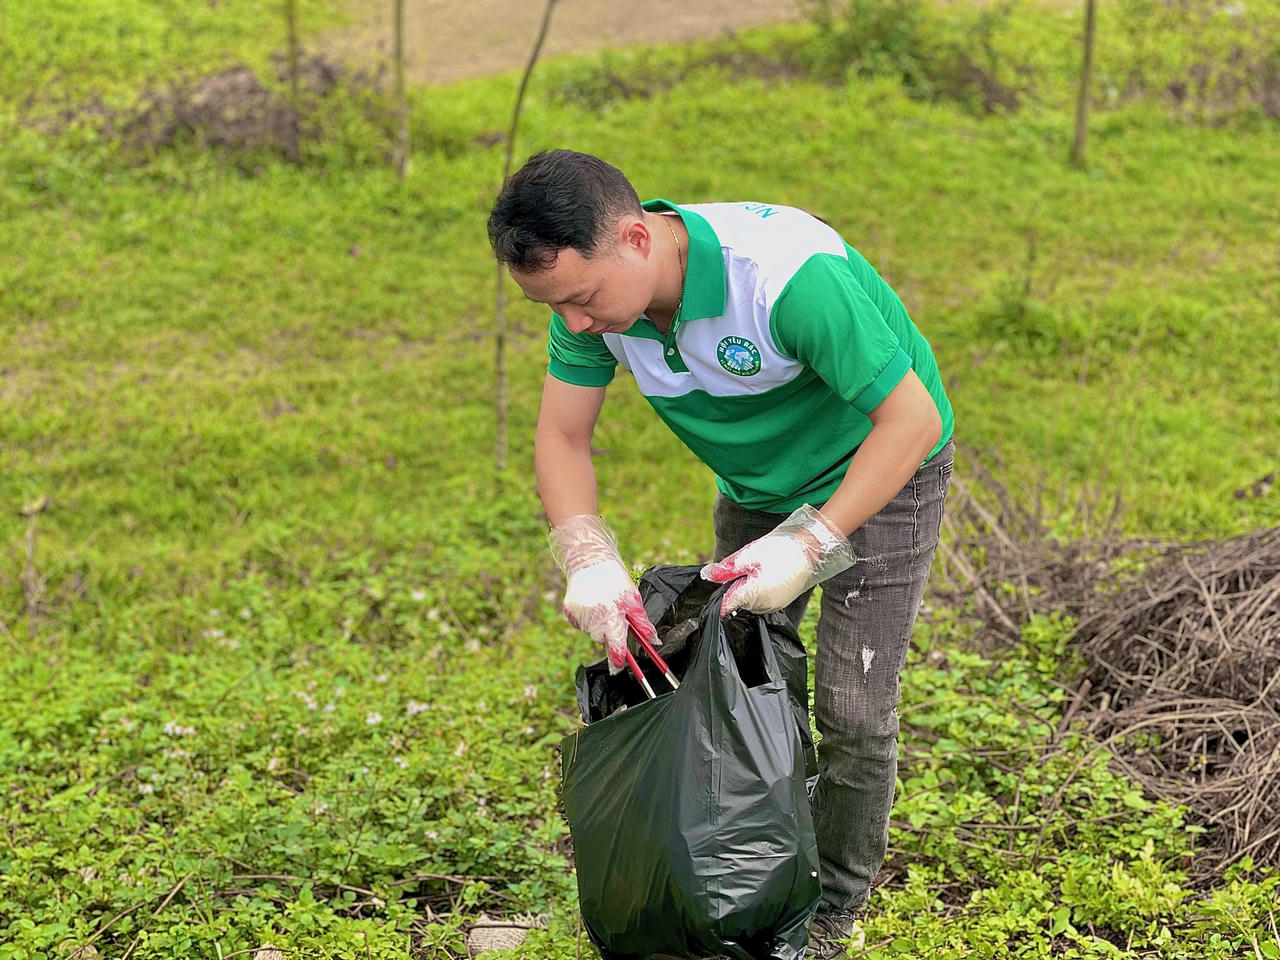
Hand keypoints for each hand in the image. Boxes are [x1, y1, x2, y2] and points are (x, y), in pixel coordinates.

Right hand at [550, 515, 658, 672]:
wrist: (589, 559)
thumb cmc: (615, 578)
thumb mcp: (633, 599)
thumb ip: (642, 623)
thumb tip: (653, 641)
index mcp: (611, 617)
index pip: (616, 648)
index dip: (619, 660)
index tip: (620, 666)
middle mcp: (593, 620)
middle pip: (603, 640)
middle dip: (611, 634)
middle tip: (616, 617)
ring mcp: (579, 617)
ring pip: (592, 631)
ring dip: (599, 625)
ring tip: (603, 604)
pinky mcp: (569, 612)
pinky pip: (581, 623)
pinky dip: (588, 618)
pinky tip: (592, 603)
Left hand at [701, 504, 854, 615]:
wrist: (810, 550)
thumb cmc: (779, 550)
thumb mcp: (748, 555)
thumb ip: (726, 568)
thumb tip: (707, 576)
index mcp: (752, 594)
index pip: (725, 605)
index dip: (718, 598)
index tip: (716, 588)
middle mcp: (763, 605)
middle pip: (738, 602)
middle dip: (734, 588)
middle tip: (743, 568)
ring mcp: (774, 606)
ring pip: (750, 602)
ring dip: (747, 589)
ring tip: (757, 569)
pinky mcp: (781, 603)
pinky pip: (762, 601)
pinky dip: (758, 591)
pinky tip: (766, 574)